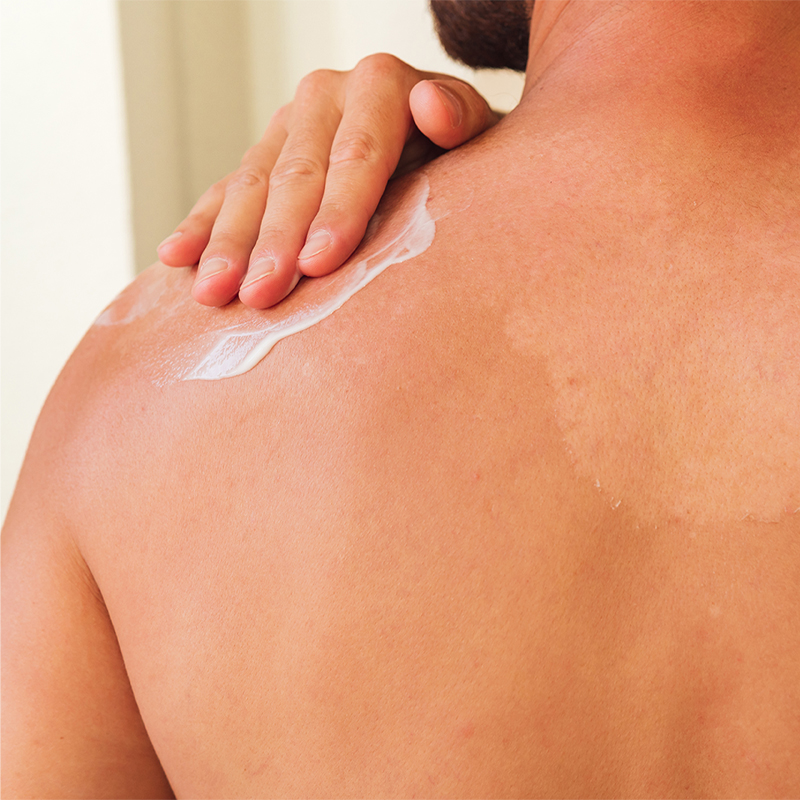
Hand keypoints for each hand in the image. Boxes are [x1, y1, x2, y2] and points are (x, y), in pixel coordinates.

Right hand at [156, 54, 499, 308]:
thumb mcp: (480, 131)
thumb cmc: (462, 151)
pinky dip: (201, 225)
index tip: (320, 264)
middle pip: (296, 177)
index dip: (338, 211)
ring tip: (213, 294)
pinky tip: (177, 258)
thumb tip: (431, 106)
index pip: (358, 155)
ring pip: (251, 186)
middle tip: (260, 296)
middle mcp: (325, 97)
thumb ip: (461, 118)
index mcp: (379, 85)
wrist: (435, 136)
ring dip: (229, 243)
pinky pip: (224, 190)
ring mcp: (288, 126)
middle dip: (276, 241)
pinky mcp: (264, 153)